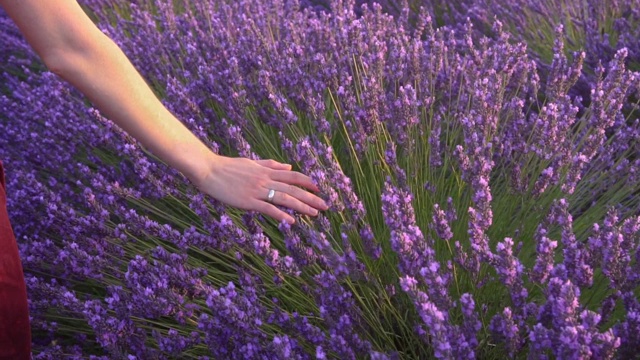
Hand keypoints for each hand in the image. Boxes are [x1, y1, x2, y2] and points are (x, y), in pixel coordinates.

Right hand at [192, 155, 328, 223]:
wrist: (208, 170)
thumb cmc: (228, 167)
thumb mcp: (252, 163)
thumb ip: (270, 165)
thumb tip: (289, 166)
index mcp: (266, 171)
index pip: (293, 176)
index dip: (308, 182)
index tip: (319, 189)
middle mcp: (265, 180)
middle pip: (293, 188)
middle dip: (311, 198)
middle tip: (325, 206)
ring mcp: (257, 190)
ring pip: (285, 198)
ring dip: (302, 207)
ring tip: (315, 214)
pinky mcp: (248, 201)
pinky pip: (268, 208)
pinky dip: (281, 215)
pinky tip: (292, 221)